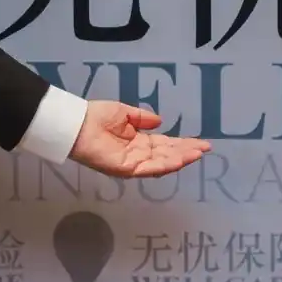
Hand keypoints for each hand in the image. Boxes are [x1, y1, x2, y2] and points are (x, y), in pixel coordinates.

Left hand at [68, 101, 210, 177]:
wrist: (76, 124)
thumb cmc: (96, 116)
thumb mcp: (124, 113)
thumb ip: (142, 118)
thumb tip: (160, 121)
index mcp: (137, 141)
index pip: (164, 145)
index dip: (182, 144)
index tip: (199, 142)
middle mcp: (138, 154)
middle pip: (167, 155)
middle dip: (186, 152)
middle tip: (205, 148)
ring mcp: (133, 163)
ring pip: (162, 163)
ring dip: (180, 159)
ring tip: (198, 154)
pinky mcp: (126, 169)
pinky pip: (149, 168)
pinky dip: (166, 164)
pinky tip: (180, 159)